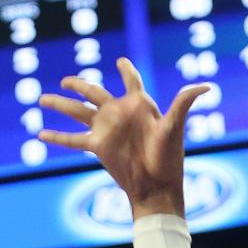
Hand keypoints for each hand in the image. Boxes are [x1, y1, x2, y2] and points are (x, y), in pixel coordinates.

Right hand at [38, 57, 209, 217]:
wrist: (156, 185)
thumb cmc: (168, 158)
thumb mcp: (174, 127)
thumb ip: (183, 102)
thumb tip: (206, 86)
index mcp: (139, 104)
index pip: (131, 80)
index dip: (127, 71)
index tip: (121, 62)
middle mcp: (119, 114)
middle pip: (94, 92)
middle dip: (79, 85)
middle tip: (66, 79)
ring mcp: (106, 129)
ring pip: (77, 112)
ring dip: (60, 104)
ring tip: (42, 98)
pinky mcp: (97, 146)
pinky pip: (72, 139)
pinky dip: (57, 136)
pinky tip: (41, 133)